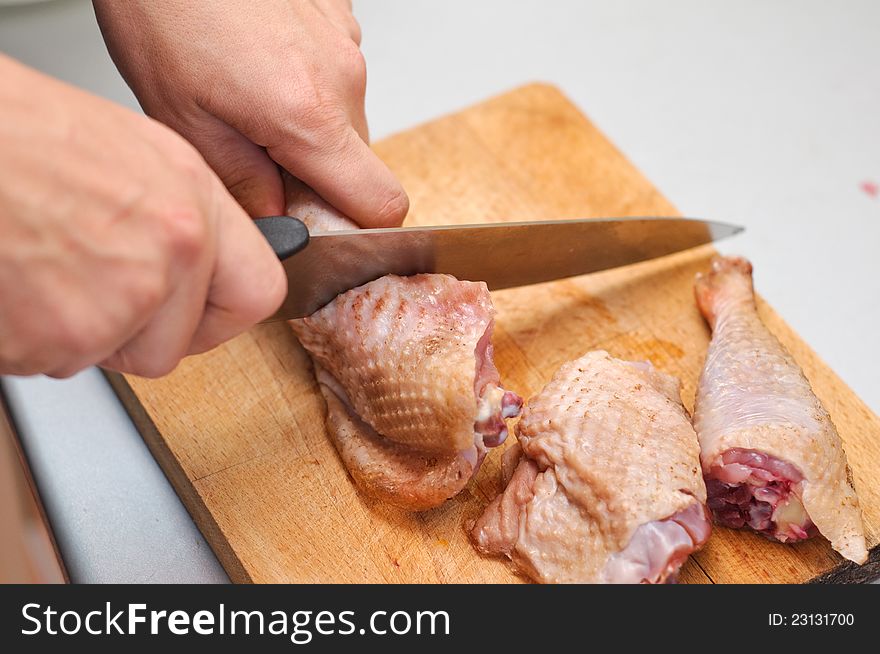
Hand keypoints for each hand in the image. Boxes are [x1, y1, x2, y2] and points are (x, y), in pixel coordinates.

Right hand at [0, 57, 285, 377]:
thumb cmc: (19, 134)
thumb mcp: (132, 152)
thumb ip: (180, 215)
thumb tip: (203, 261)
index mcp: (193, 203)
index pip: (258, 291)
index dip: (222, 315)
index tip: (201, 318)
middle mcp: (172, 251)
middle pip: (173, 345)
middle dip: (130, 333)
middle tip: (86, 288)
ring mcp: (123, 297)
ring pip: (110, 356)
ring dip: (74, 332)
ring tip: (42, 267)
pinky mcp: (68, 335)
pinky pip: (53, 363)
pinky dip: (28, 338)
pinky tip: (17, 282)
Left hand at [93, 0, 408, 225]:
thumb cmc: (164, 9)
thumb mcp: (183, 118)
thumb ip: (242, 183)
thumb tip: (276, 219)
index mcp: (308, 116)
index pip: (382, 204)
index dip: (360, 228)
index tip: (322, 225)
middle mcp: (342, 78)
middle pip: (359, 163)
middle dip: (316, 174)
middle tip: (255, 155)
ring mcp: (345, 41)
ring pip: (345, 117)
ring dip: (307, 125)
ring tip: (246, 95)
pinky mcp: (338, 15)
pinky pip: (335, 72)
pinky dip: (305, 81)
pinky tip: (257, 60)